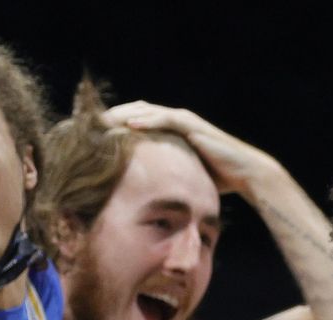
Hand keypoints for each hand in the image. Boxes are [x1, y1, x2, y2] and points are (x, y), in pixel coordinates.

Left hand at [102, 100, 280, 197]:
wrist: (244, 173)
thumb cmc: (215, 178)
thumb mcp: (182, 174)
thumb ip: (164, 174)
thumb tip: (144, 193)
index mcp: (170, 130)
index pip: (137, 121)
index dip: (115, 125)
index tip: (93, 134)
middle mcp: (175, 120)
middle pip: (136, 112)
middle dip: (112, 116)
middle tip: (88, 124)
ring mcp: (184, 120)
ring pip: (147, 111)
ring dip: (123, 114)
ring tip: (101, 121)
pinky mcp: (192, 126)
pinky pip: (166, 119)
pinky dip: (147, 120)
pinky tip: (130, 125)